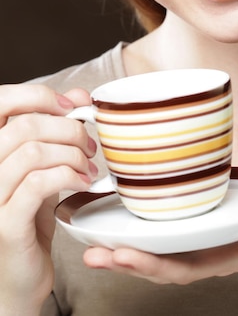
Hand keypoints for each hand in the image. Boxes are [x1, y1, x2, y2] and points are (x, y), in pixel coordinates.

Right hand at [0, 84, 96, 313]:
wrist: (17, 280)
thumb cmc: (29, 219)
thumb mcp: (42, 168)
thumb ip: (55, 132)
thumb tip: (78, 96)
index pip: (1, 101)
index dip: (38, 96)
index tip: (71, 107)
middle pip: (25, 125)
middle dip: (68, 129)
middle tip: (89, 145)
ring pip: (32, 152)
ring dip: (72, 154)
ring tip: (89, 167)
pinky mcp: (4, 225)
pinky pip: (38, 184)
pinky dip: (69, 176)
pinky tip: (84, 183)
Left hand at [83, 166, 237, 314]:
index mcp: (237, 252)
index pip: (188, 268)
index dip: (152, 266)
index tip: (121, 255)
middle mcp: (219, 246)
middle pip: (168, 262)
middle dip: (129, 261)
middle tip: (92, 253)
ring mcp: (215, 231)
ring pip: (168, 247)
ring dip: (133, 246)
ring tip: (97, 242)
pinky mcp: (214, 212)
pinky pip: (178, 224)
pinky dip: (151, 224)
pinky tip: (129, 213)